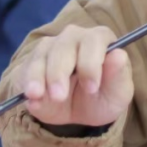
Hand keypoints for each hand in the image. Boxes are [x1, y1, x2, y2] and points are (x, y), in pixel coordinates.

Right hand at [13, 25, 133, 127]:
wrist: (80, 110)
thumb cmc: (103, 96)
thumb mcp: (117, 93)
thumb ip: (119, 75)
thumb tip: (118, 55)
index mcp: (100, 39)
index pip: (94, 42)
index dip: (90, 64)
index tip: (91, 88)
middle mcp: (75, 36)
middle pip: (64, 46)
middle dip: (59, 72)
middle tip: (59, 96)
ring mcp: (51, 46)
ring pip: (42, 55)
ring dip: (39, 76)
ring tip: (37, 95)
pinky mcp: (33, 60)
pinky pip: (27, 68)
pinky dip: (27, 83)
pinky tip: (31, 98)